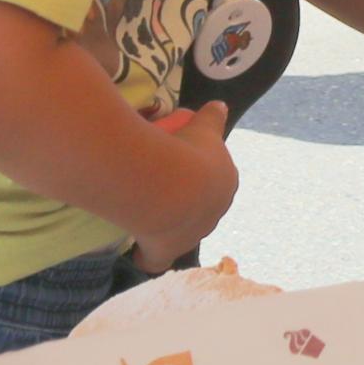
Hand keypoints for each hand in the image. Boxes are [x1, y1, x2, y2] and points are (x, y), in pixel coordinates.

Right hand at [129, 101, 237, 271]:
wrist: (168, 183)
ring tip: (148, 216)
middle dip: (187, 205)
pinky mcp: (165, 251)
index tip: (182, 173)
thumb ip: (213, 117)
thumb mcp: (203, 128)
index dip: (201, 179)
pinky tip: (138, 252)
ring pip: (182, 234)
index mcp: (225, 184)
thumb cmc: (188, 152)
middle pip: (201, 210)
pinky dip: (148, 257)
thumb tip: (220, 105)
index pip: (216, 184)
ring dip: (169, 228)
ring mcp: (190, 235)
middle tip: (160, 190)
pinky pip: (156, 260)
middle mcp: (213, 213)